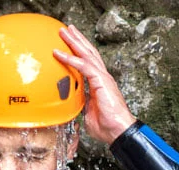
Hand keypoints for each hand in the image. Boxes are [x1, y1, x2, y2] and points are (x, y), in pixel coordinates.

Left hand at [54, 25, 136, 143]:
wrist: (117, 131)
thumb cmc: (105, 125)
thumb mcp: (86, 111)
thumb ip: (79, 102)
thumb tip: (69, 101)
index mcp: (98, 82)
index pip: (86, 62)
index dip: (77, 51)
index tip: (67, 42)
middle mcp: (101, 77)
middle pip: (88, 53)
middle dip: (77, 40)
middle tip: (66, 29)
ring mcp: (102, 78)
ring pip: (87, 55)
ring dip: (74, 42)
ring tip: (65, 32)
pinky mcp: (102, 82)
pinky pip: (85, 67)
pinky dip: (72, 59)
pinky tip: (61, 54)